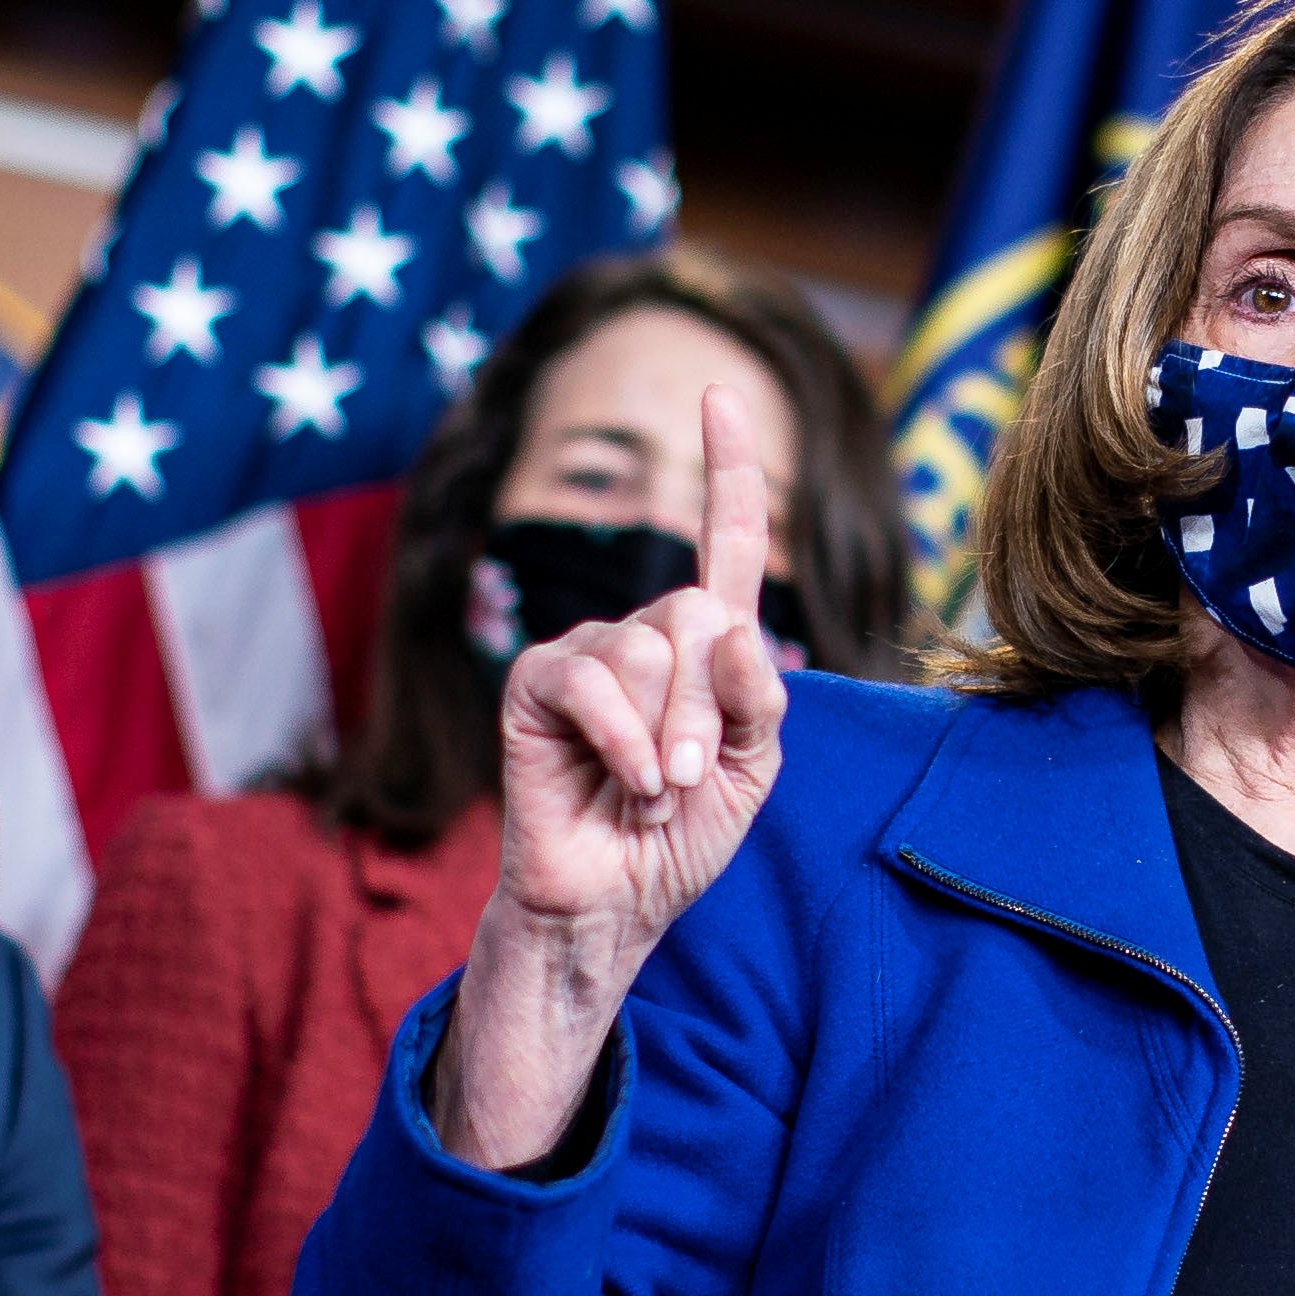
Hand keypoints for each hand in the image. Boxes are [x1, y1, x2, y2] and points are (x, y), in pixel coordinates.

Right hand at [439, 390, 786, 1167]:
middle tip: (687, 778)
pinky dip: (619, 736)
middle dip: (708, 709)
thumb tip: (733, 631)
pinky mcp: (535, 685)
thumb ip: (760, 700)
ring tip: (650, 792)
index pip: (723, 542)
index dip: (727, 469)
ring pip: (649, 648)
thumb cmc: (680, 839)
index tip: (717, 392)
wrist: (615, 903)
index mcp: (704, 648)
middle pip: (696, 615)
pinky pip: (590, 678)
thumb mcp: (752, 772)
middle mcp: (643, 636)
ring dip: (665, 736)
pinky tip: (622, 783)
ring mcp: (586, 655)